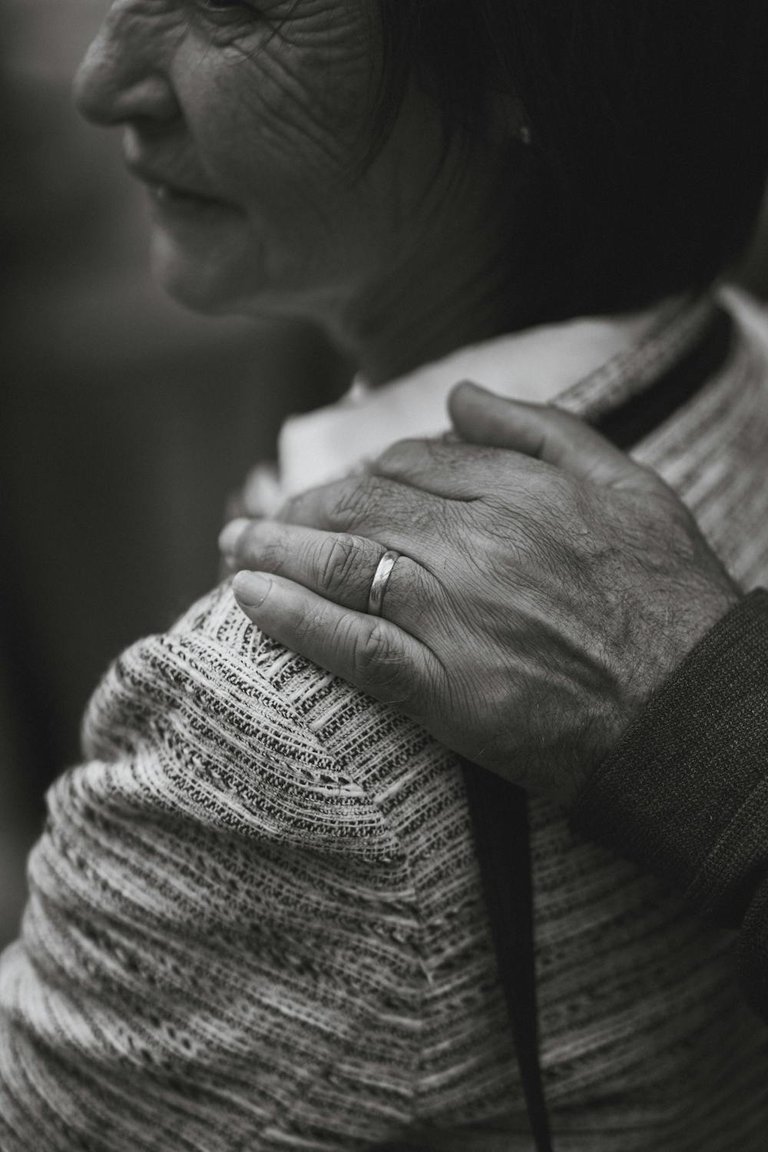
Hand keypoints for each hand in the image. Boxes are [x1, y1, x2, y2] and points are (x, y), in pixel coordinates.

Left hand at [220, 382, 739, 804]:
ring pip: (343, 563)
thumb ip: (543, 433)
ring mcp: (455, 613)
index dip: (364, 474)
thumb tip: (461, 398)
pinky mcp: (443, 686)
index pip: (410, 465)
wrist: (690, 711)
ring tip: (234, 546)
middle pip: (362, 506)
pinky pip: (349, 643)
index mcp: (520, 490)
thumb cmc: (669, 600)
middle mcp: (478, 542)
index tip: (342, 491)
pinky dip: (291, 617)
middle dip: (303, 507)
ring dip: (274, 550)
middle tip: (266, 518)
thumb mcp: (631, 487)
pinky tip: (249, 599)